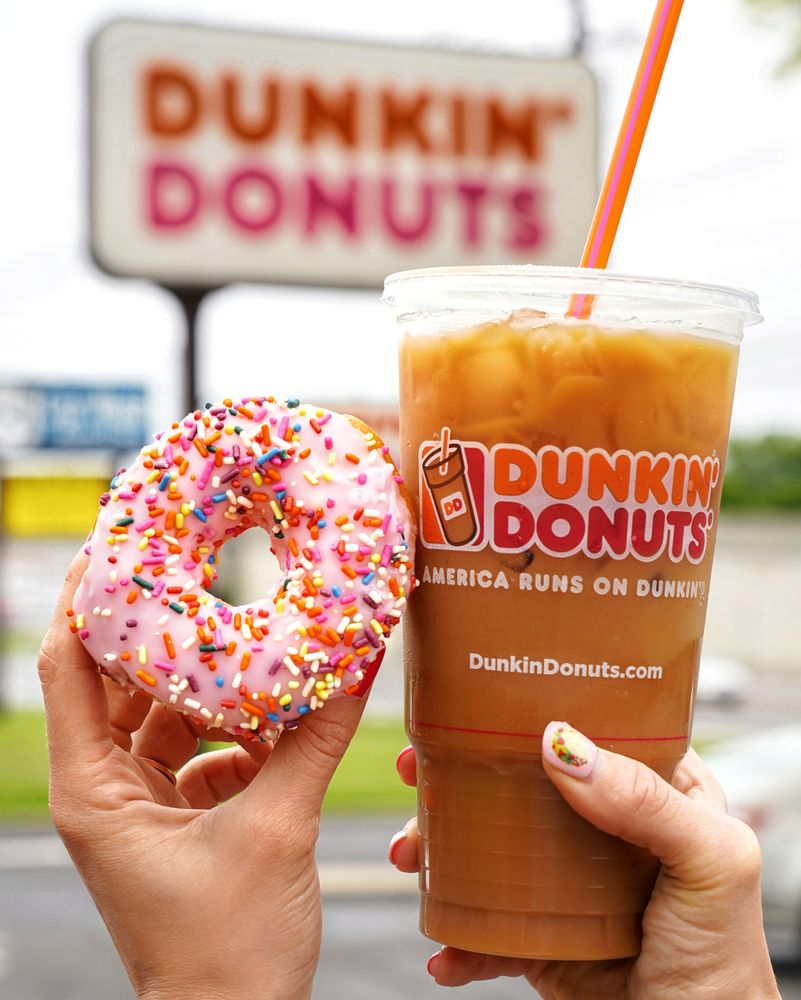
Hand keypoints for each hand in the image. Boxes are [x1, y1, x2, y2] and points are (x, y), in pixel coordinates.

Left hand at [39, 551, 376, 999]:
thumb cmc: (228, 955)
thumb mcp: (277, 830)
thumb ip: (315, 740)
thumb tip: (359, 661)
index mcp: (97, 788)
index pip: (69, 665)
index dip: (86, 596)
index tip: (119, 538)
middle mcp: (109, 786)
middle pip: (123, 679)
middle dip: (166, 628)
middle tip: (203, 563)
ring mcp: (146, 800)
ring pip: (173, 710)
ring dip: (218, 682)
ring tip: (261, 636)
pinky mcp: (182, 814)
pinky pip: (208, 745)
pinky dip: (244, 726)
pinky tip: (287, 712)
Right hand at [389, 725, 780, 998]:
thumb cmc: (725, 959)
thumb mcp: (709, 862)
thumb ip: (647, 800)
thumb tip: (563, 745)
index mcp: (653, 790)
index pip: (585, 728)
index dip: (527, 712)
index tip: (469, 704)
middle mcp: (602, 826)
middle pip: (516, 782)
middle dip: (455, 775)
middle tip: (413, 772)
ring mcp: (564, 880)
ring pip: (486, 845)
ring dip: (437, 848)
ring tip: (408, 857)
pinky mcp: (540, 936)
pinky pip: (484, 926)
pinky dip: (455, 935)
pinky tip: (443, 947)